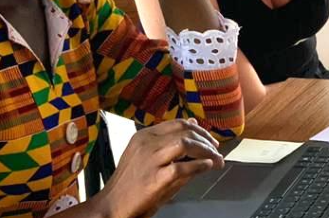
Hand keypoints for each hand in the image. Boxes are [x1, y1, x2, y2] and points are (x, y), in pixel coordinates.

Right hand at [93, 118, 223, 217]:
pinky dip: (199, 165)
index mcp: (144, 136)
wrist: (111, 204)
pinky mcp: (154, 179)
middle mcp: (147, 144)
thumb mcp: (147, 156)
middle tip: (217, 150)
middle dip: (206, 140)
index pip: (178, 124)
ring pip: (185, 144)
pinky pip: (182, 167)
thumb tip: (193, 126)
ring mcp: (150, 160)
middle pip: (185, 131)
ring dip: (206, 151)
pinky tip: (207, 167)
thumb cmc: (130, 183)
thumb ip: (170, 142)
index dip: (199, 130)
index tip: (209, 140)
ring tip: (216, 159)